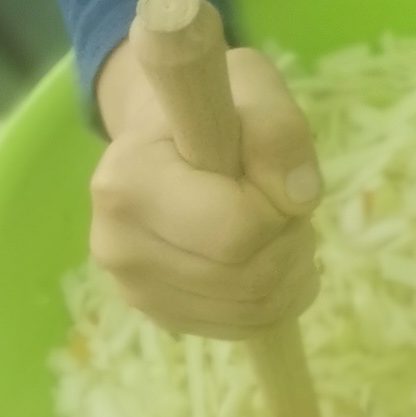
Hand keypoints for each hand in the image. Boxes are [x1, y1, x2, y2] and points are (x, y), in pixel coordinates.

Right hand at [90, 27, 323, 334]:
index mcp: (128, 180)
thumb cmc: (209, 109)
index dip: (278, 207)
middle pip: (246, 278)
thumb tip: (299, 197)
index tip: (274, 174)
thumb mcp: (251, 88)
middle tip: (287, 205)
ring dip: (290, 273)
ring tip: (280, 228)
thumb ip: (278, 129)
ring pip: (251, 311)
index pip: (235, 230)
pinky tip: (271, 260)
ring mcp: (133, 289)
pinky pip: (241, 328)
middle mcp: (116, 245)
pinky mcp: (158, 315)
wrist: (164, 140)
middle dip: (290, 242)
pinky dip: (276, 300)